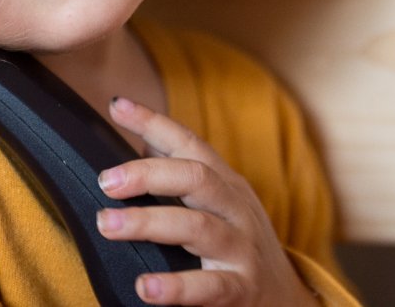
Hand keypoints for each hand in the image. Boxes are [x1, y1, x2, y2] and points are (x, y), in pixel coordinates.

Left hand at [95, 97, 320, 305]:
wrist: (288, 297)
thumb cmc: (239, 243)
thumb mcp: (219, 203)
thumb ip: (183, 176)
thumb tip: (141, 143)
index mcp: (225, 184)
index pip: (190, 143)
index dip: (154, 122)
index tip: (118, 106)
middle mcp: (235, 208)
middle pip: (196, 177)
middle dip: (148, 174)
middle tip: (106, 181)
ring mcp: (241, 248)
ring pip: (198, 226)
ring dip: (148, 223)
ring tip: (108, 224)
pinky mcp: (243, 289)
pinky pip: (210, 286)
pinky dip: (176, 287)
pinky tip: (145, 287)